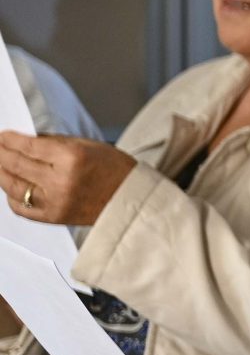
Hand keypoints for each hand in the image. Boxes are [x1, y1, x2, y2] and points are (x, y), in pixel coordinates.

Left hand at [0, 132, 138, 226]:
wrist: (132, 199)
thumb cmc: (116, 171)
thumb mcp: (90, 146)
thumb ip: (56, 142)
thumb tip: (27, 140)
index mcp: (73, 158)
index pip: (28, 146)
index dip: (9, 140)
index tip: (2, 136)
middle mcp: (61, 180)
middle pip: (16, 164)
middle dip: (1, 153)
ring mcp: (55, 201)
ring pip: (12, 185)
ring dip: (1, 172)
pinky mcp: (53, 217)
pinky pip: (20, 206)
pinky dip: (11, 195)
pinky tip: (11, 185)